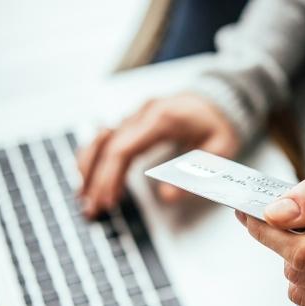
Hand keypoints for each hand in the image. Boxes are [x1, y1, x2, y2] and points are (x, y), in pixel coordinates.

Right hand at [78, 93, 238, 217]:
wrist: (220, 97)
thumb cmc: (220, 123)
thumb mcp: (219, 150)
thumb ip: (194, 173)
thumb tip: (167, 196)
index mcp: (162, 119)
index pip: (123, 148)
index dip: (111, 177)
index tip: (108, 201)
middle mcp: (143, 113)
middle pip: (106, 147)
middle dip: (95, 180)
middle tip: (91, 208)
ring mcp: (136, 115)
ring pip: (100, 140)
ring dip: (88, 168)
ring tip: (84, 196)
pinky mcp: (134, 120)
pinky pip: (106, 137)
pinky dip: (94, 157)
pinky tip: (88, 176)